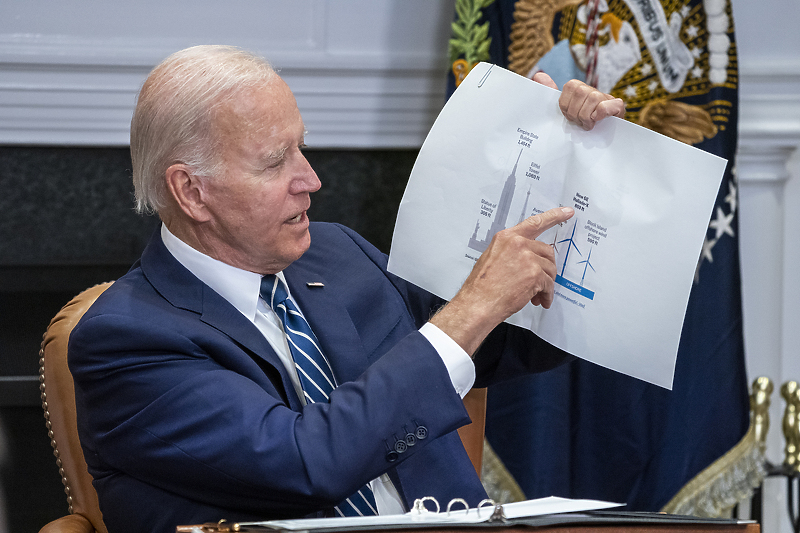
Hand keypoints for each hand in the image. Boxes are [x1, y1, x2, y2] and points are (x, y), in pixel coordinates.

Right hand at [431, 206, 573, 355]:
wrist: (478, 303)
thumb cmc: (482, 286)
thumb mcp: (491, 258)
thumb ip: (510, 251)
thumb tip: (526, 258)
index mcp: (507, 237)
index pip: (534, 222)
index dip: (554, 216)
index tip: (567, 212)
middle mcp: (518, 244)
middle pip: (547, 251)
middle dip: (546, 267)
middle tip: (541, 281)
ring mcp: (528, 258)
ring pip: (550, 269)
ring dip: (545, 284)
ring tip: (536, 295)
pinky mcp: (535, 274)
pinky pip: (549, 285)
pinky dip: (546, 295)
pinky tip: (539, 300)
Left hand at [533, 72, 624, 130]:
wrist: (599, 141)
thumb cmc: (577, 126)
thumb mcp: (563, 111)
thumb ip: (551, 93)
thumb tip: (539, 75)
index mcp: (579, 89)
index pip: (569, 87)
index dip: (566, 106)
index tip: (568, 116)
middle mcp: (593, 90)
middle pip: (581, 92)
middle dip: (576, 112)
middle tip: (578, 122)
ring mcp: (607, 97)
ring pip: (594, 98)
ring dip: (587, 117)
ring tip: (588, 125)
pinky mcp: (618, 106)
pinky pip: (608, 105)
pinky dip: (601, 113)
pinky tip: (598, 121)